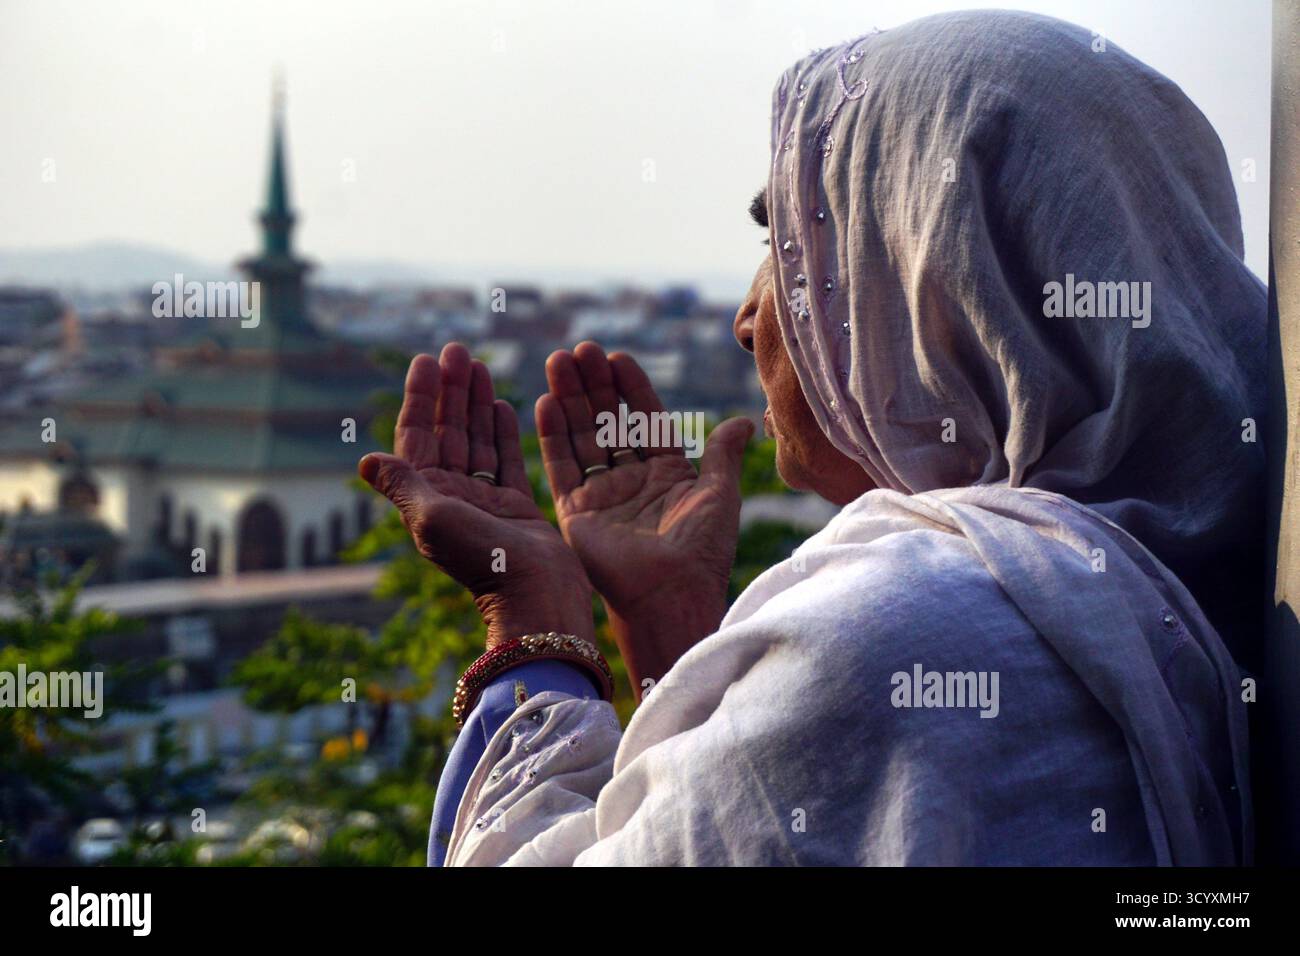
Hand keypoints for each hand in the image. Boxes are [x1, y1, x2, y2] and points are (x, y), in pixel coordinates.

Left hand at [360, 344, 593, 648]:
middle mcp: (453, 496)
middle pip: (448, 432)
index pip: (418, 437)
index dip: (420, 398)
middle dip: (451, 391)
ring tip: (480, 366)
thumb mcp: (432, 518)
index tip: (427, 361)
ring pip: (478, 440)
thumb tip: (364, 459)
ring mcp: (485, 500)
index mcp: (428, 497)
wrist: (534, 594)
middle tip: (458, 350)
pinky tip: (503, 404)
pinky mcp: (516, 505)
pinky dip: (504, 431)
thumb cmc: (481, 558)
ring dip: (476, 403)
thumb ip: (403, 485)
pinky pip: (508, 459)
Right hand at [536, 342, 753, 689]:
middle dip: (595, 385)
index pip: (645, 419)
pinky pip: (560, 467)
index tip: (617, 357)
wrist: (672, 593)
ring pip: (582, 437)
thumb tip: (744, 422)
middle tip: (580, 350)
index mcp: (667, 475)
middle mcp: (631, 482)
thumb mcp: (720, 492)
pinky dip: (552, 435)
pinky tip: (545, 401)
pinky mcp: (575, 512)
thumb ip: (722, 454)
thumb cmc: (702, 548)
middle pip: (609, 421)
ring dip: (571, 399)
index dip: (632, 388)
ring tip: (559, 361)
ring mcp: (601, 496)